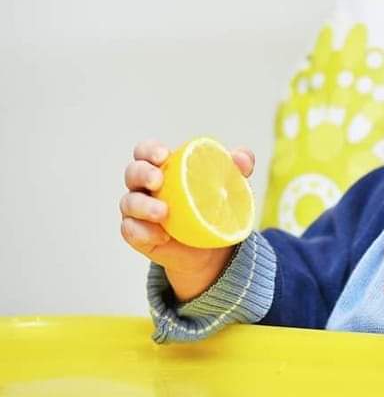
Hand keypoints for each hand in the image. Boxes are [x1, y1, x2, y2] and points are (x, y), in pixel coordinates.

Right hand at [119, 138, 254, 301]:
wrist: (213, 246)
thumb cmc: (217, 205)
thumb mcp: (233, 184)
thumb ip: (239, 166)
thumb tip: (242, 159)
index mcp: (164, 167)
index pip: (146, 151)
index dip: (149, 150)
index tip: (164, 156)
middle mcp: (145, 186)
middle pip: (132, 173)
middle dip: (142, 173)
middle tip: (159, 181)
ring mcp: (138, 210)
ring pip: (128, 202)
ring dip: (142, 205)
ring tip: (164, 213)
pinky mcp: (138, 234)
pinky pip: (131, 230)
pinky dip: (143, 232)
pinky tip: (162, 235)